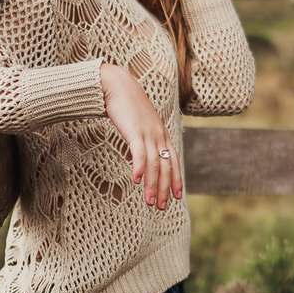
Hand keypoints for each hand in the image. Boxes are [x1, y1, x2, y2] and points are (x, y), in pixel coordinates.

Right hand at [99, 64, 181, 208]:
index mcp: (161, 134)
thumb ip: (144, 136)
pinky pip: (139, 154)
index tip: (176, 196)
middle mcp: (158, 135)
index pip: (173, 161)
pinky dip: (140, 169)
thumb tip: (143, 150)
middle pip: (166, 167)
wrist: (117, 85)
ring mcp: (148, 133)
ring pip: (155, 164)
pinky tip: (136, 181)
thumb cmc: (127, 105)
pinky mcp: (134, 131)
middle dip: (165, 189)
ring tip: (150, 202)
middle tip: (161, 206)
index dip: (176, 179)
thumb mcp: (140, 123)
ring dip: (153, 185)